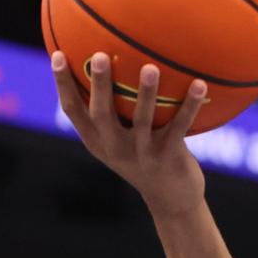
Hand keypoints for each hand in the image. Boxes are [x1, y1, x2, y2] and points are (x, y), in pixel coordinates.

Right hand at [51, 52, 207, 219]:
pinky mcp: (169, 157)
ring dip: (147, 93)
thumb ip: (111, 112)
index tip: (57, 55)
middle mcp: (116, 148)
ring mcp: (143, 154)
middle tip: (99, 56)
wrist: (172, 201)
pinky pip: (180, 126)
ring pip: (142, 120)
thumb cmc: (143, 160)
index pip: (74, 112)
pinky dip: (191, 105)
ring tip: (151, 67)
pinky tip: (200, 85)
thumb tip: (106, 63)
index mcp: (98, 141)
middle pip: (102, 114)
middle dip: (100, 85)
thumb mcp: (119, 142)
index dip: (63, 85)